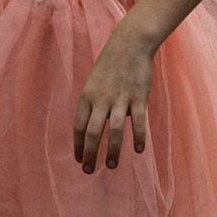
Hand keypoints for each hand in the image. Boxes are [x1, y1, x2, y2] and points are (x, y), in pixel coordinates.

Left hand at [73, 29, 159, 172]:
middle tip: (89, 171)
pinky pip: (138, 121)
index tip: (79, 160)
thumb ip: (91, 106)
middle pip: (92, 132)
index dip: (78, 146)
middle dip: (90, 154)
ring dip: (112, 151)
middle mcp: (101, 99)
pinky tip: (139, 151)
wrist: (129, 44)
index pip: (78, 127)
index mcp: (86, 96)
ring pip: (114, 131)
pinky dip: (138, 137)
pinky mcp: (138, 97)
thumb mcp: (92, 84)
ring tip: (111, 166)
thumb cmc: (109, 66)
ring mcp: (120, 98)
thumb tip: (90, 130)